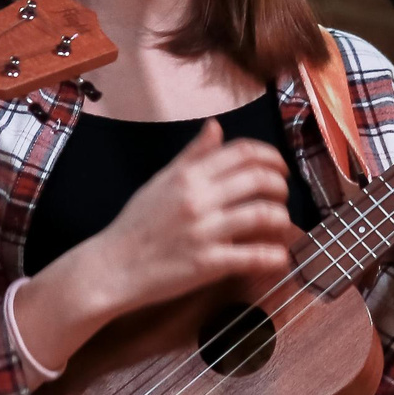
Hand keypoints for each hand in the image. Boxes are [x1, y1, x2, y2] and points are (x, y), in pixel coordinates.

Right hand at [15, 120, 298, 370]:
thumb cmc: (136, 225)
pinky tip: (279, 257)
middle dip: (281, 185)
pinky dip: (274, 256)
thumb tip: (215, 127)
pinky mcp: (207, 264)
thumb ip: (192, 155)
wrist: (111, 268)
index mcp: (187, 175)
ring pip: (263, 214)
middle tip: (282, 195)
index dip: (271, 156)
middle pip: (259, 179)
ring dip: (281, 217)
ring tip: (281, 223)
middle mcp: (198, 198)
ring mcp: (204, 231)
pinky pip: (253, 256)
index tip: (279, 167)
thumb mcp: (160, 182)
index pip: (243, 152)